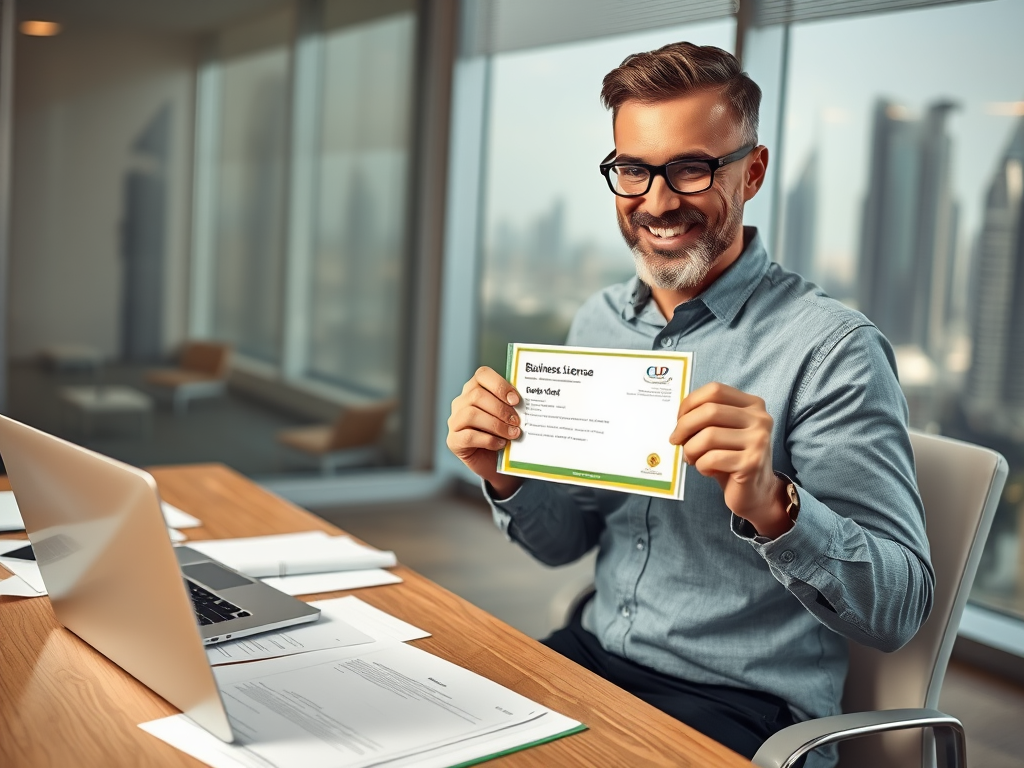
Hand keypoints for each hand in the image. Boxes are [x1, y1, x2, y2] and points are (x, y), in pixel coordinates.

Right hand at [446, 366, 523, 498]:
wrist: (496, 463)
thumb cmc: (504, 435)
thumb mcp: (509, 416)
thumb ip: (513, 405)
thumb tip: (529, 399)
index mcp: (474, 389)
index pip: (482, 374)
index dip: (499, 385)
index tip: (516, 400)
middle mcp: (461, 402)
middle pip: (477, 395)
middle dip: (501, 409)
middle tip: (517, 421)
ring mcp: (455, 421)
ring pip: (471, 414)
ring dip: (496, 425)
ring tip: (512, 433)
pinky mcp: (453, 441)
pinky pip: (468, 436)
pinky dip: (488, 440)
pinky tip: (501, 444)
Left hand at [670, 382, 791, 537]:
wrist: (755, 492)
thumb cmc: (732, 458)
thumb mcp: (723, 431)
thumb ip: (707, 417)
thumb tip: (678, 417)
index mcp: (753, 405)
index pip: (715, 390)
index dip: (690, 402)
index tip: (679, 419)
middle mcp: (760, 419)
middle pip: (709, 411)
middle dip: (684, 426)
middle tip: (676, 440)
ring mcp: (758, 441)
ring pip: (708, 436)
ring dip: (691, 449)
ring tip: (692, 458)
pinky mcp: (751, 463)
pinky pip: (712, 459)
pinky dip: (701, 466)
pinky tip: (707, 470)